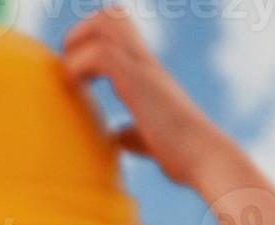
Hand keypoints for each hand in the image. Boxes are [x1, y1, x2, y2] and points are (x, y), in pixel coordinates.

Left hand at [61, 2, 228, 187]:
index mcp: (146, 71)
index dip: (89, 39)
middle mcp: (145, 62)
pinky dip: (78, 67)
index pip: (118, 27)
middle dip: (79, 33)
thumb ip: (132, 133)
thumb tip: (118, 136)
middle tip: (70, 68)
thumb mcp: (148, 140)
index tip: (77, 70)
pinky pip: (100, 54)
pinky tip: (76, 91)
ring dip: (76, 46)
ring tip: (70, 78)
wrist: (204, 159)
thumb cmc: (181, 155)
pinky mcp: (138, 81)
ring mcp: (143, 67)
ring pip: (105, 22)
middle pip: (112, 14)